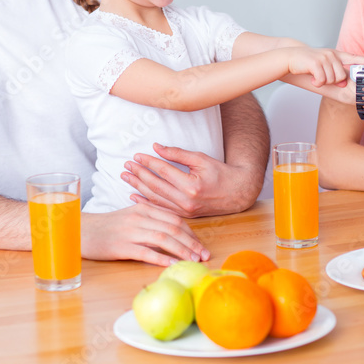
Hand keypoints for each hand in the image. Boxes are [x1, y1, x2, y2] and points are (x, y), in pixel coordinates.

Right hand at [80, 204, 209, 265]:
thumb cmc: (108, 227)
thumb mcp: (131, 217)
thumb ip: (151, 220)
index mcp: (144, 208)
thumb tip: (174, 233)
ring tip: (194, 261)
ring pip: (164, 239)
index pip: (175, 219)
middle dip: (192, 243)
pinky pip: (146, 252)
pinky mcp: (122, 247)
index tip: (201, 245)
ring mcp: (131, 232)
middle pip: (173, 228)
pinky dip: (162, 258)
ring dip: (183, 251)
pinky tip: (173, 265)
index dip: (191, 233)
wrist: (81, 231)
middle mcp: (140, 218)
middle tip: (205, 255)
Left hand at [121, 143, 259, 217]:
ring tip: (126, 177)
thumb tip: (156, 147)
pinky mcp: (184, 215)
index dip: (149, 162)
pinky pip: (161, 208)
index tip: (137, 156)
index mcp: (191, 185)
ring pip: (155, 198)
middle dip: (139, 174)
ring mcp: (185, 211)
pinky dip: (146, 202)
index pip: (164, 171)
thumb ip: (177, 154)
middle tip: (126, 166)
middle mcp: (186, 201)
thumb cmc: (220, 173)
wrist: (237, 193)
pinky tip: (134, 195)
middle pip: (156, 185)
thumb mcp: (201, 159)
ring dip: (138, 187)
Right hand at [283, 48, 363, 86]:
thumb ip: (335, 72)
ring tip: (316, 78)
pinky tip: (313, 80)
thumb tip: (343, 82)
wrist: (290, 57)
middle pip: (342, 76)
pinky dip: (318, 83)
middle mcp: (332, 55)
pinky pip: (322, 79)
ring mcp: (324, 57)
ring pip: (332, 79)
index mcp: (335, 55)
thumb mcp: (323, 64)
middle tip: (323, 79)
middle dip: (334, 82)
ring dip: (324, 82)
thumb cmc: (308, 63)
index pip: (354, 57)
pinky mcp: (315, 62)